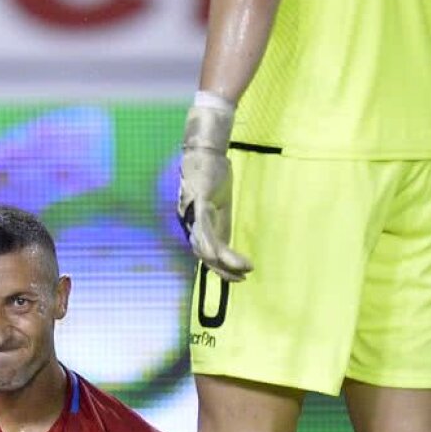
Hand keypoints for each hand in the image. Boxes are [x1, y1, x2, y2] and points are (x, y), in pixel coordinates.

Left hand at [178, 98, 251, 283]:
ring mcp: (191, 214)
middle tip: (241, 280)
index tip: (239, 277)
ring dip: (222, 262)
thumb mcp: (220, 206)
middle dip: (222, 270)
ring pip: (204, 246)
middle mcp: (188, 222)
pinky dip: (213, 244)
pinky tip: (221, 255)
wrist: (207, 151)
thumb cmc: (213, 176)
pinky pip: (204, 229)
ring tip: (242, 271)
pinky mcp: (197, 203)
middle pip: (203, 255)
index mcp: (194, 225)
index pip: (205, 253)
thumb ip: (220, 225)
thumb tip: (226, 247)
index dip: (221, 268)